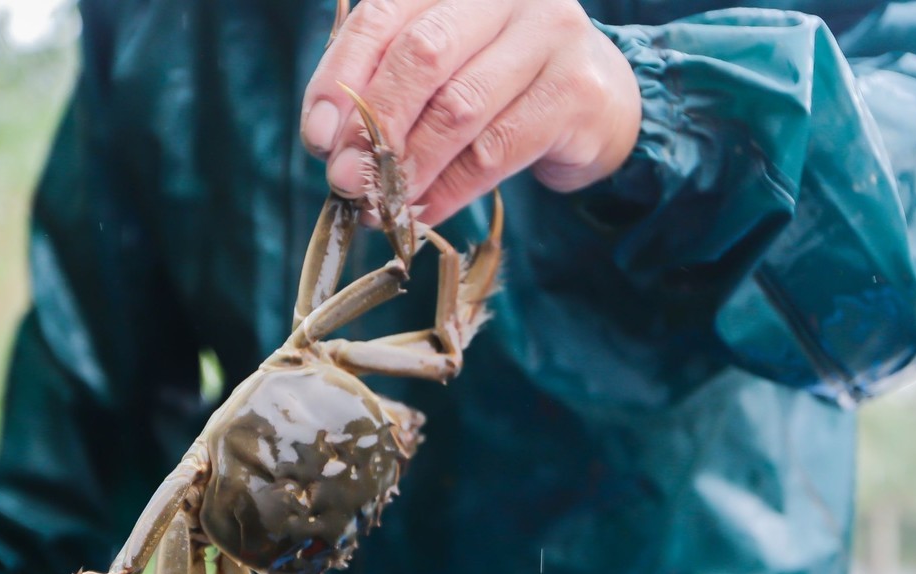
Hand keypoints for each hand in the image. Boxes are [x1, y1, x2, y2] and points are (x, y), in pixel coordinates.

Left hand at [301, 0, 641, 222]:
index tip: (317, 137)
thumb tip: (326, 143)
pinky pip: (496, 150)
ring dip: (410, 167)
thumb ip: (382, 92)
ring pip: (459, 108)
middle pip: (422, 54)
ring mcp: (548, 34)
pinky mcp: (575, 89)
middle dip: (374, 125)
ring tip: (382, 204)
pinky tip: (424, 212)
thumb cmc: (499, 88)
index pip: (382, 15)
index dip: (341, 77)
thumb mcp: (437, 76)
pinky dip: (450, 189)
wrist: (597, 106)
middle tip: (345, 180)